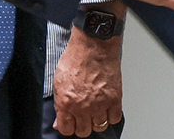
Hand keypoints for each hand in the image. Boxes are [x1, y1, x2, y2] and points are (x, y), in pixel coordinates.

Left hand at [52, 7, 123, 136]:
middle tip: (84, 115)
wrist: (93, 44)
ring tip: (96, 111)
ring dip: (97, 120)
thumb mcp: (58, 82)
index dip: (69, 126)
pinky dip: (111, 115)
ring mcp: (100, 104)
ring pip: (100, 126)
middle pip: (84, 131)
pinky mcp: (114, 98)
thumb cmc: (76, 57)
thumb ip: (59, 104)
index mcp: (66, 103)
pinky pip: (115, 118)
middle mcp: (83, 107)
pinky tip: (108, 108)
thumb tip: (60, 119)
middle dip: (83, 124)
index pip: (67, 130)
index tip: (71, 121)